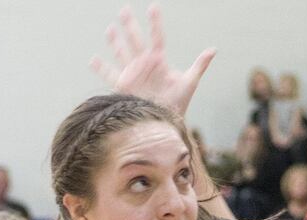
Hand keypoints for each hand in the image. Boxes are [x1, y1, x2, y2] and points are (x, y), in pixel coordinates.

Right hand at [90, 4, 215, 115]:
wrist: (165, 121)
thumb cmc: (178, 102)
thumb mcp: (189, 82)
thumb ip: (199, 65)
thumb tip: (213, 49)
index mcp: (159, 60)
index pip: (157, 37)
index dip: (155, 22)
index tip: (153, 6)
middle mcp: (144, 64)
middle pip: (136, 40)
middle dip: (130, 25)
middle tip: (124, 9)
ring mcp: (133, 74)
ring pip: (122, 53)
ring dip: (116, 42)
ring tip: (111, 29)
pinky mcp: (123, 86)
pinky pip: (110, 75)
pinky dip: (101, 68)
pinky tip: (93, 59)